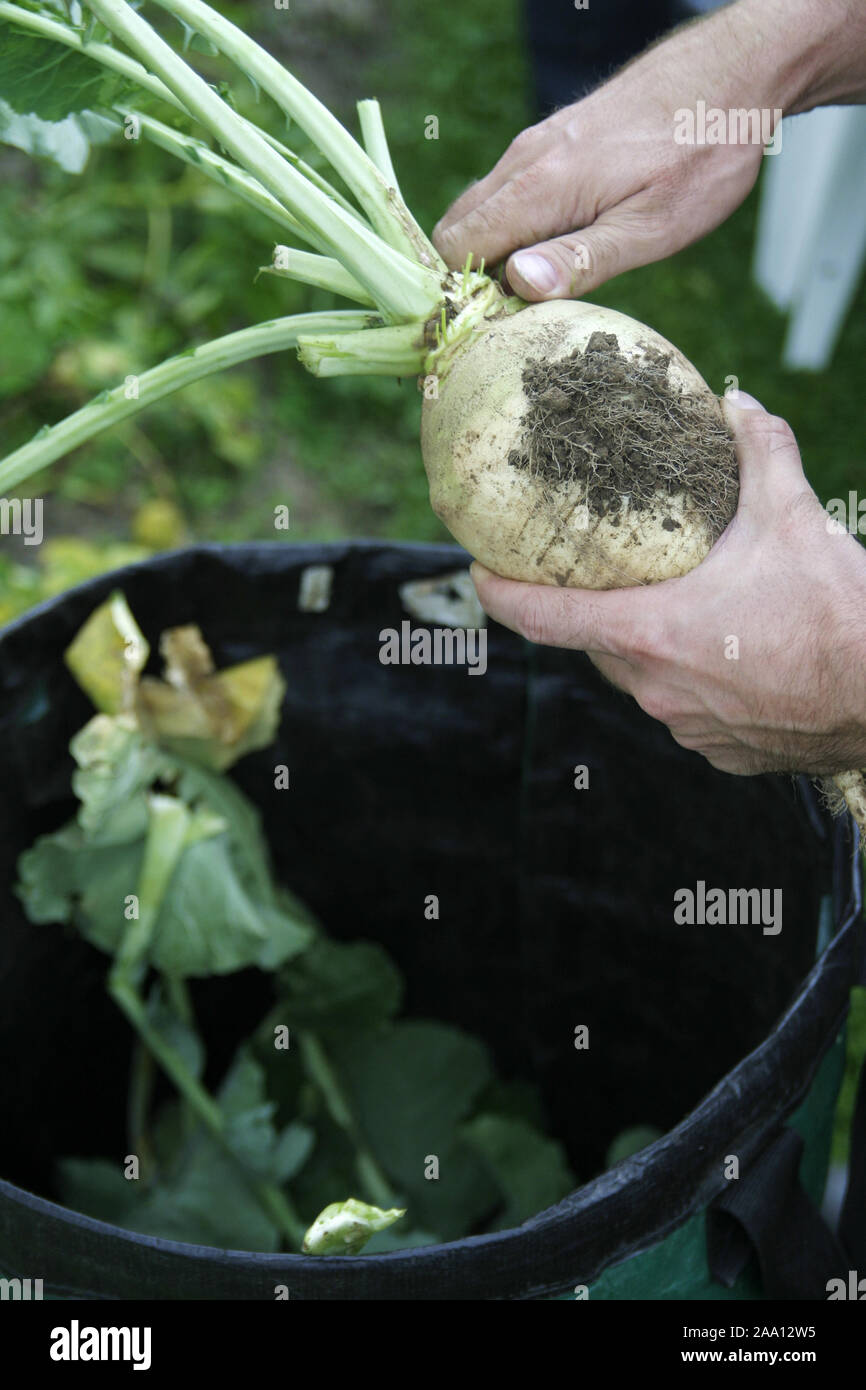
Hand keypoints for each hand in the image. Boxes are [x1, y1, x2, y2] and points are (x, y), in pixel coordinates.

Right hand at [434, 0, 865, 299]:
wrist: (734, 73)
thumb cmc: (701, 156)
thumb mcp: (652, 226)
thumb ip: (583, 257)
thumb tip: (518, 285)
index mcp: (541, 186)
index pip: (457, 249)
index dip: (461, 296)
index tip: (488, 331)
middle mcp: (524, 161)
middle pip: (457, 230)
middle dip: (466, 280)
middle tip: (506, 324)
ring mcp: (536, 147)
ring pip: (480, 210)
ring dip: (491, 256)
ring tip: (530, 298)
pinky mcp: (553, 142)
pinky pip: (506, 194)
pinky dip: (510, 231)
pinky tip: (550, 256)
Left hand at [471, 393, 865, 776]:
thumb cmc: (839, 616)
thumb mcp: (794, 517)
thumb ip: (760, 452)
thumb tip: (736, 405)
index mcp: (650, 633)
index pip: (544, 618)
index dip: (500, 595)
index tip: (478, 574)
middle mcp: (655, 689)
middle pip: (595, 645)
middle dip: (594, 610)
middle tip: (606, 573)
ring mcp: (686, 729)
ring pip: (641, 680)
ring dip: (650, 645)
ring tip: (683, 607)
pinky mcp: (722, 753)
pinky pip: (685, 712)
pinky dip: (692, 680)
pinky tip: (730, 653)